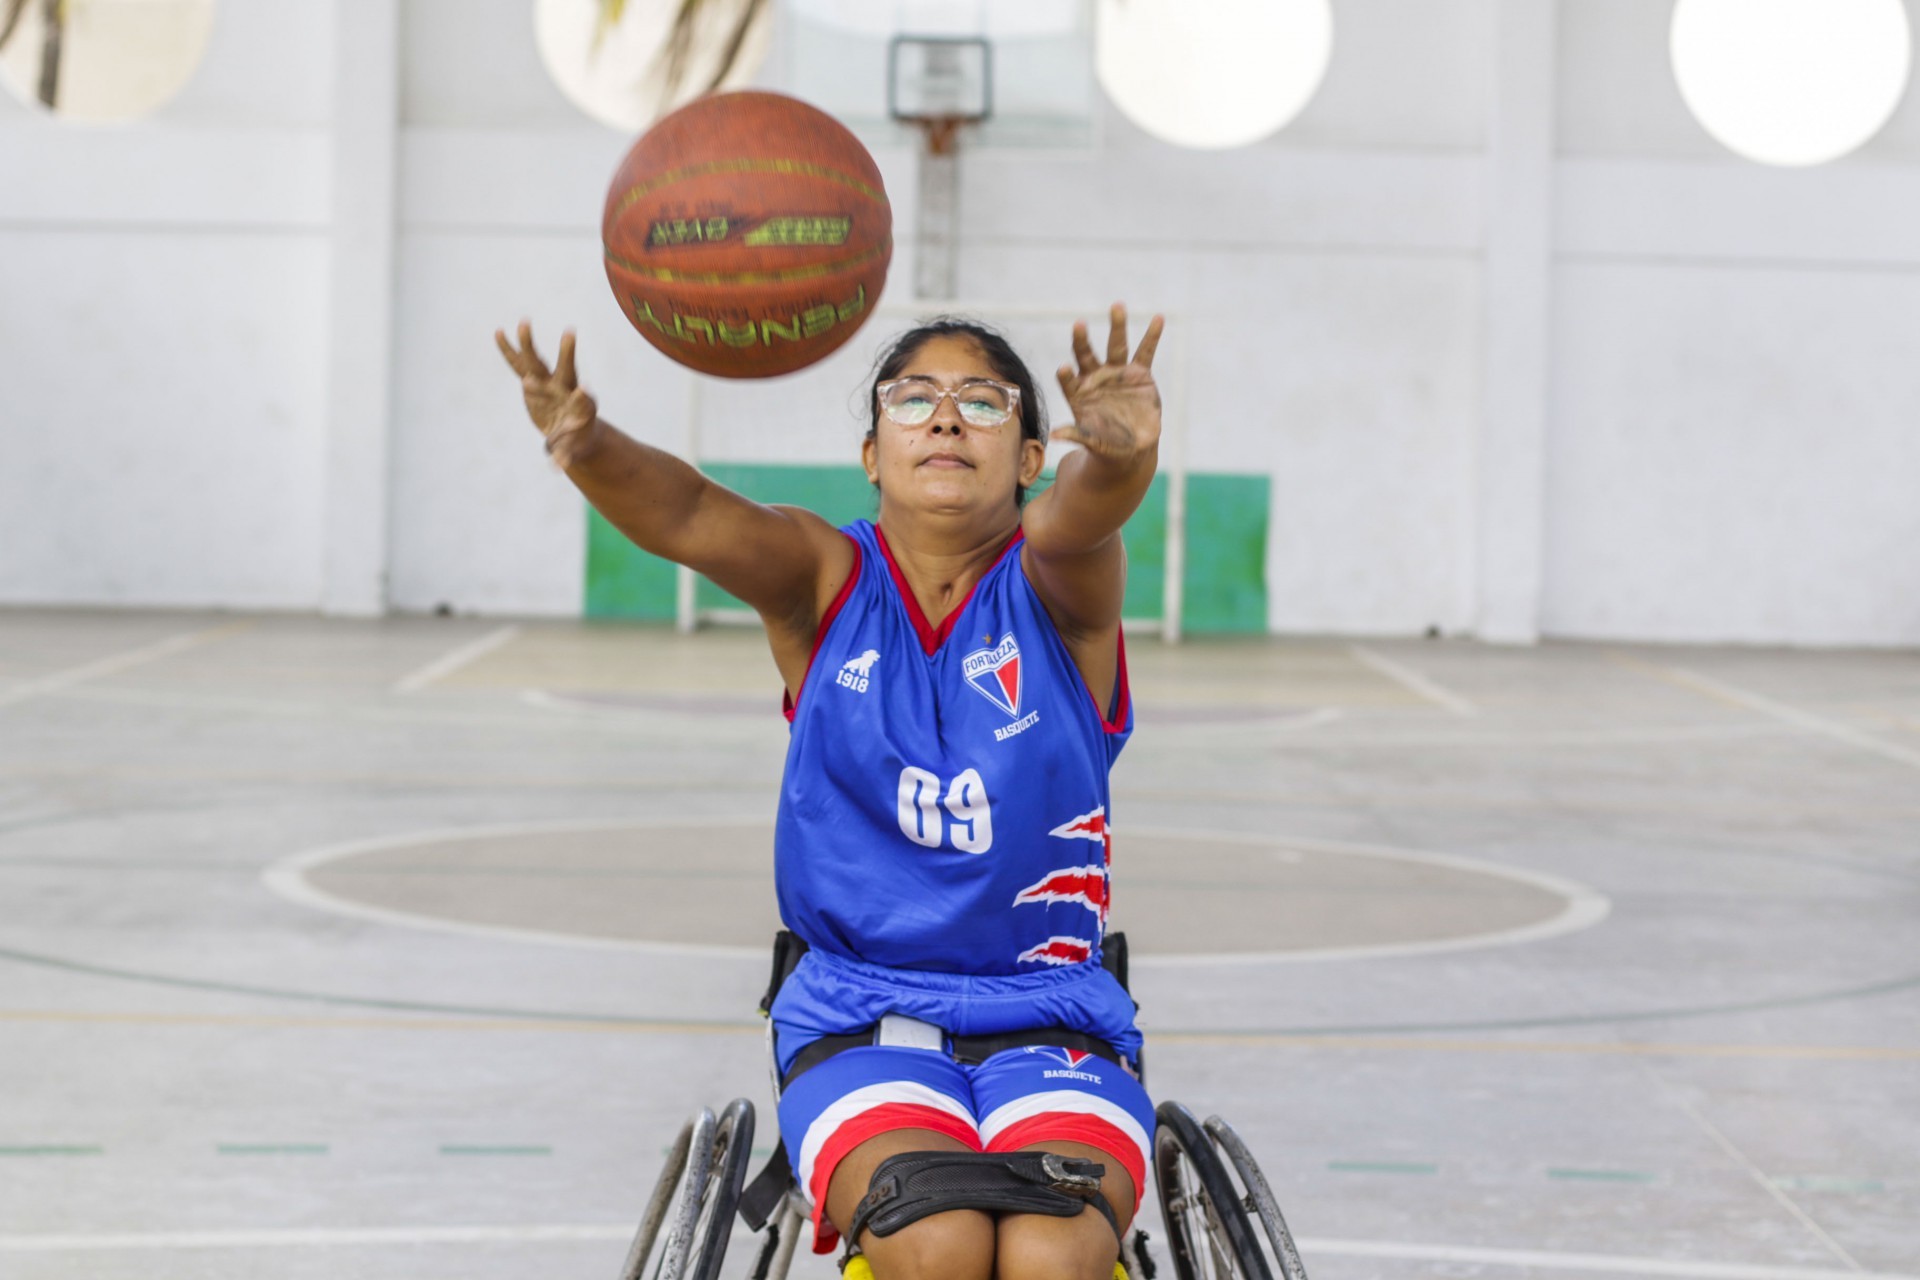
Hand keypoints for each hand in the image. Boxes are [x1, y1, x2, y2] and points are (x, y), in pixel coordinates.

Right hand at [494, 321, 600, 467]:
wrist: (574, 431)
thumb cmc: (577, 441)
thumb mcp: (572, 450)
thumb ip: (565, 455)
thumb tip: (558, 466)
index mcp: (580, 406)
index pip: (584, 400)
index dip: (584, 397)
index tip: (584, 391)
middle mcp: (565, 388)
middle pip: (566, 369)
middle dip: (568, 353)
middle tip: (570, 333)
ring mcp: (548, 382)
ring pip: (539, 361)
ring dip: (530, 344)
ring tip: (523, 323)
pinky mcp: (532, 382)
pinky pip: (519, 364)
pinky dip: (509, 350)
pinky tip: (498, 332)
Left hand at [1052, 304, 1164, 465]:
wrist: (1131, 445)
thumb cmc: (1105, 443)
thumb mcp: (1091, 441)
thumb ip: (1076, 435)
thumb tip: (1054, 435)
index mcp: (1079, 393)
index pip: (1069, 381)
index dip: (1066, 376)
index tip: (1063, 369)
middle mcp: (1095, 377)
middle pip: (1086, 355)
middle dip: (1082, 340)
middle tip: (1078, 324)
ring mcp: (1117, 372)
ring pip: (1116, 346)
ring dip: (1117, 326)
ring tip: (1117, 306)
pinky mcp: (1139, 373)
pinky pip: (1146, 351)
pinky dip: (1152, 336)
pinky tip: (1158, 318)